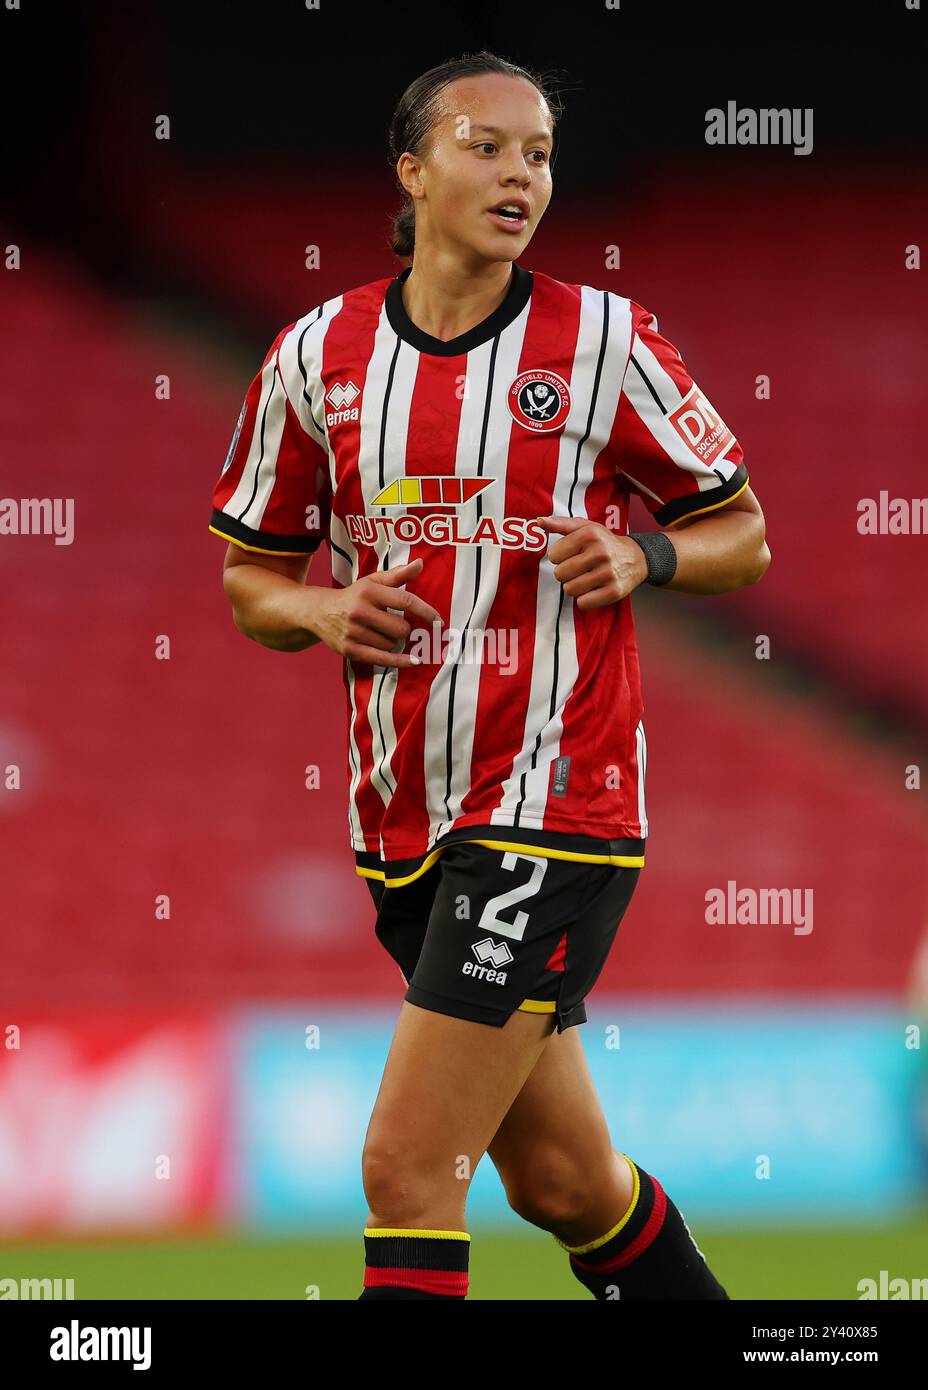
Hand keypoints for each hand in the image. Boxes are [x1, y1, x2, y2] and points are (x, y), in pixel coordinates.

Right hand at [312, 557, 441, 667]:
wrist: (318, 612)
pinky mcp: (349, 650)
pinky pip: (382, 659)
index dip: (425, 611)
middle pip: (401, 628)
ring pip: (392, 644)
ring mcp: (354, 632)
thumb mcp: (373, 582)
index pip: (405, 601)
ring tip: (380, 633)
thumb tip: (420, 563)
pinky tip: (413, 661)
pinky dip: (400, 661)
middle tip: (394, 625)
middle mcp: (360, 611)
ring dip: (393, 641)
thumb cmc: (354, 596)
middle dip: (404, 629)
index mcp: (369, 591)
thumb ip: (398, 574)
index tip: (438, 619)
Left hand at [536, 516, 648, 609]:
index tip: (571, 555)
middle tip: (579, 569)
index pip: (553, 554)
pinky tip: (593, 590)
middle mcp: (599, 553)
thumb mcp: (586, 528)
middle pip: (560, 574)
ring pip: (569, 590)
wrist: (636, 558)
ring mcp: (608, 573)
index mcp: (589, 535)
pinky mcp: (613, 592)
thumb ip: (561, 524)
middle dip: (566, 573)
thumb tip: (539, 521)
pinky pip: (583, 603)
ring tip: (586, 578)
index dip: (559, 557)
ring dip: (574, 587)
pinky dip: (584, 599)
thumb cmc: (604, 542)